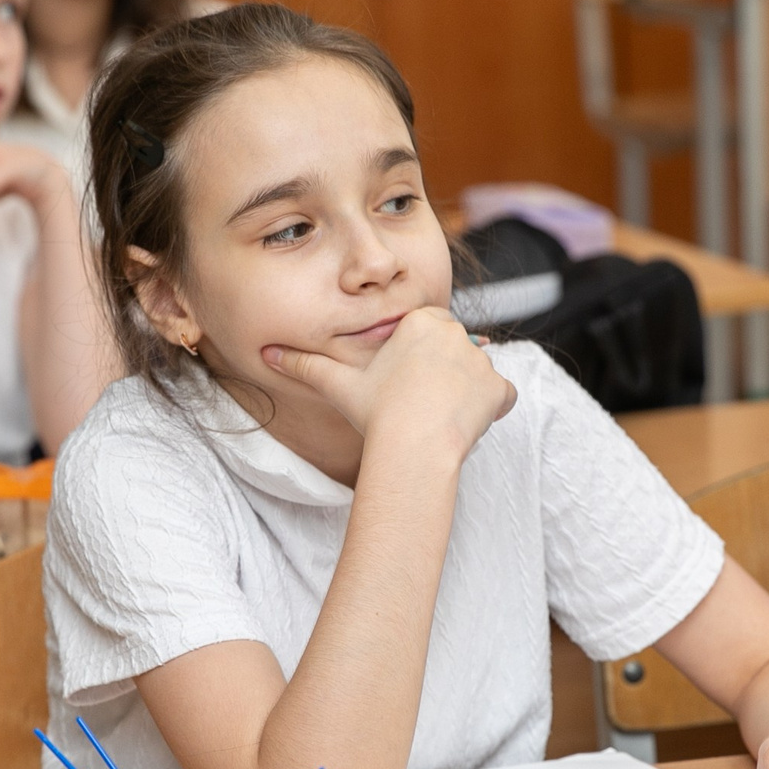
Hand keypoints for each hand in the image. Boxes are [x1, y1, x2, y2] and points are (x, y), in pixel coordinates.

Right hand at [263, 307, 516, 463]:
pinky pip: (500, 396)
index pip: (425, 333)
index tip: (403, 383)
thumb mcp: (338, 384)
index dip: (415, 360)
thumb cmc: (376, 413)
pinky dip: (488, 409)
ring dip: (462, 393)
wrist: (412, 447)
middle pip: (452, 351)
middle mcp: (457, 333)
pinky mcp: (500, 390)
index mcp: (422, 322)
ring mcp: (482, 362)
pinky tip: (465, 424)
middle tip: (417, 403)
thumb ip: (305, 365)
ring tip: (437, 416)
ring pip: (474, 374)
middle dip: (440, 374)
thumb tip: (267, 354)